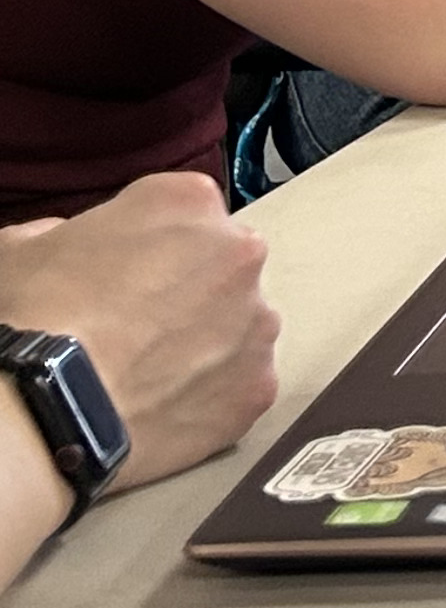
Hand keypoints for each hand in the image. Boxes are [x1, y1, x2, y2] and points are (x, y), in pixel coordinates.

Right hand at [0, 174, 277, 487]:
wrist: (50, 406)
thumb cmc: (34, 316)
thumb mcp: (25, 245)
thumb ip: (65, 232)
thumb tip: (67, 245)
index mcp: (188, 201)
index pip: (182, 212)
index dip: (147, 247)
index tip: (123, 273)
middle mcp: (240, 253)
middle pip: (221, 266)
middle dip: (187, 291)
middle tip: (137, 326)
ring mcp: (257, 323)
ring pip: (238, 326)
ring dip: (205, 343)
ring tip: (149, 373)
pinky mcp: (259, 385)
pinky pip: (240, 385)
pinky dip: (210, 395)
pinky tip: (165, 406)